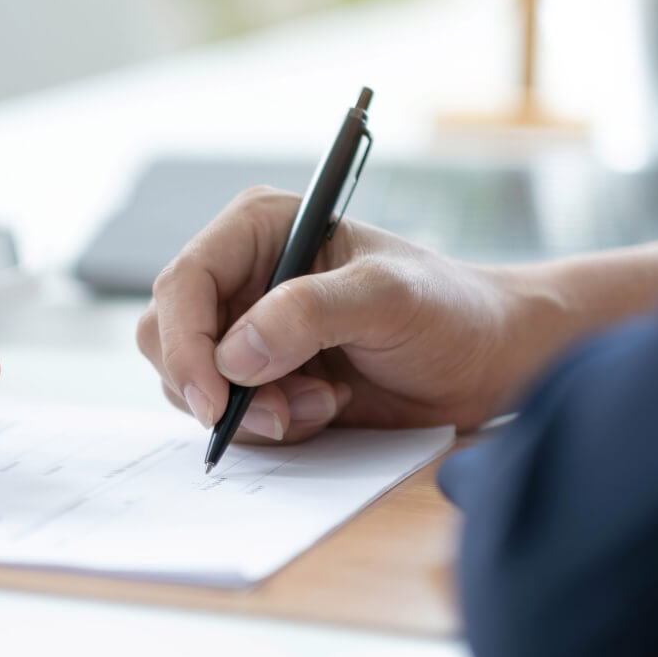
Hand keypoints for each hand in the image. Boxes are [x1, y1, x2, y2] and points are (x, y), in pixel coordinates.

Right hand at [137, 187, 561, 443]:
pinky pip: (229, 416)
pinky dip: (271, 427)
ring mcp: (247, 331)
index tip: (216, 399)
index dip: (184, 344)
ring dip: (254, 411)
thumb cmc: (449, 309)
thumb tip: (235, 354)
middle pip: (168, 338)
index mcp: (259, 229)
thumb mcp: (388, 298)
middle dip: (217, 387)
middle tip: (284, 413)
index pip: (183, 282)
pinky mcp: (263, 379)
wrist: (489, 361)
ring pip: (193, 385)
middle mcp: (242, 277)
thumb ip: (311, 313)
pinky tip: (327, 408)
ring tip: (325, 401)